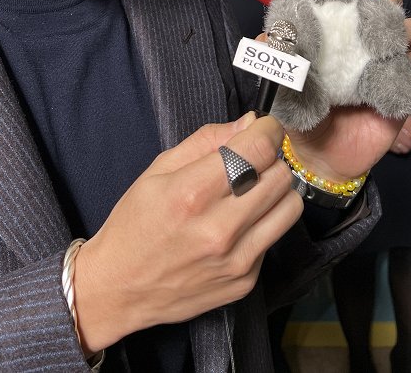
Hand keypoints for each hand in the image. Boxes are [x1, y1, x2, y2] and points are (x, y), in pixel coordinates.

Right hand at [73, 112, 302, 353]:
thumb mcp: (158, 169)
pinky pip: (275, 237)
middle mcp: (219, 228)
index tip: (264, 127)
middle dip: (271, 158)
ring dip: (276, 189)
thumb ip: (207, 140)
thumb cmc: (135, 223)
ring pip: (291, 207)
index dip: (269, 130)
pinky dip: (262, 222)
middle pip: (281, 176)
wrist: (120, 288)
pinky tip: (237, 223)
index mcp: (192, 193)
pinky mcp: (246, 282)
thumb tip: (250, 123)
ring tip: (252, 189)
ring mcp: (236, 260)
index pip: (258, 150)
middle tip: (253, 159)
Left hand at [274, 8, 410, 183]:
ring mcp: (387, 65)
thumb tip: (265, 37)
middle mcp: (364, 44)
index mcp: (336, 36)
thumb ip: (275, 62)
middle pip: (390, 8)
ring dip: (407, 31)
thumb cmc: (299, 113)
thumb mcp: (282, 86)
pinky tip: (395, 77)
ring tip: (387, 47)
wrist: (320, 157)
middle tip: (375, 14)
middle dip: (387, 4)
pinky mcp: (403, 90)